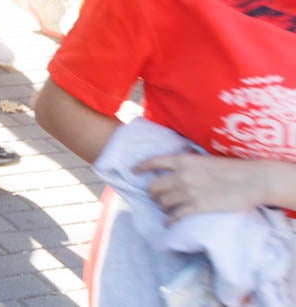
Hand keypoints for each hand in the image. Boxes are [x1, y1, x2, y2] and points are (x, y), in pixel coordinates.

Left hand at [135, 153, 274, 221]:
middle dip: (152, 193)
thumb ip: (188, 163)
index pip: (153, 162)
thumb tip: (178, 166)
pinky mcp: (198, 207)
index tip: (132, 171)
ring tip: (164, 208)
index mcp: (182, 160)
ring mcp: (188, 192)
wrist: (250, 180)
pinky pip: (175, 215)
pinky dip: (169, 220)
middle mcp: (180, 176)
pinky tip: (167, 223)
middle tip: (154, 196)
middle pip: (154, 186)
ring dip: (161, 206)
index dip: (140, 167)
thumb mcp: (204, 158)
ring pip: (162, 202)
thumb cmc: (231, 168)